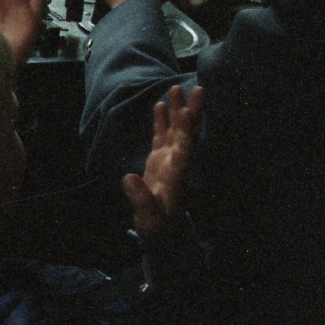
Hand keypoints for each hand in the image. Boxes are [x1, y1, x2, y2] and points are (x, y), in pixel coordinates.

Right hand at [121, 85, 202, 239]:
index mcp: (176, 176)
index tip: (186, 113)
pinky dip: (162, 121)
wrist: (163, 235)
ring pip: (175, 132)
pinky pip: (162, 137)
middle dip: (191, 113)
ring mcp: (169, 161)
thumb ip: (141, 199)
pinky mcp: (159, 162)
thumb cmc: (158, 229)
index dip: (185, 131)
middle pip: (187, 135)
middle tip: (197, 89)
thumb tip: (128, 177)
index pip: (183, 150)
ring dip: (177, 111)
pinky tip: (160, 105)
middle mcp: (177, 164)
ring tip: (175, 89)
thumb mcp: (150, 220)